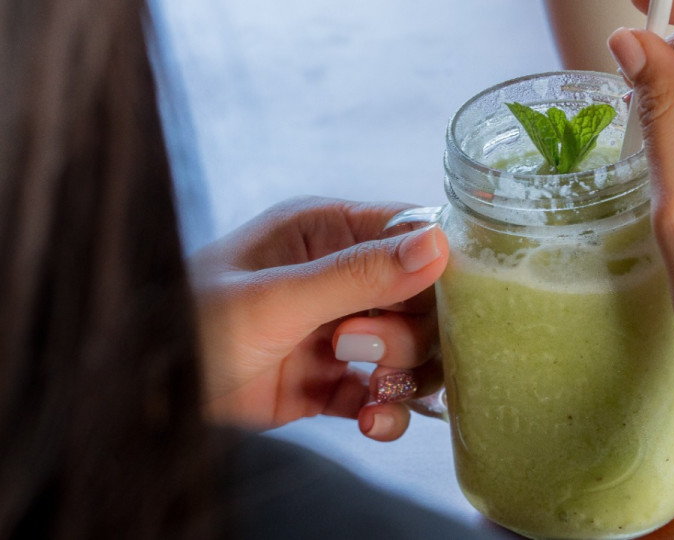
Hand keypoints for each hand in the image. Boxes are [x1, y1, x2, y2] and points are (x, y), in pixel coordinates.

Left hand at [187, 196, 447, 440]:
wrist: (147, 401)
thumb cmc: (190, 324)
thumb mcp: (277, 299)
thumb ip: (359, 275)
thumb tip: (438, 245)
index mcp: (325, 233)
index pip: (411, 235)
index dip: (435, 269)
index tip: (433, 302)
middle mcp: (337, 278)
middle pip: (421, 300)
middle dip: (406, 333)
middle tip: (357, 346)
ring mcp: (335, 331)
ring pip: (410, 350)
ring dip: (401, 375)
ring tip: (366, 390)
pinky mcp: (328, 382)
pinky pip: (381, 394)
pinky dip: (386, 412)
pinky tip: (370, 422)